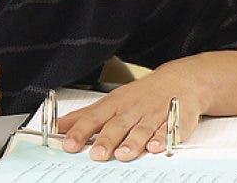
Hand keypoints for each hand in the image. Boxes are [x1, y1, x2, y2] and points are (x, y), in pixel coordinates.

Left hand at [56, 69, 204, 161]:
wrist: (178, 81)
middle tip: (96, 154)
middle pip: (117, 125)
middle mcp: (132, 109)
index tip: (69, 144)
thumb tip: (58, 126)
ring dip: (132, 142)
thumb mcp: (110, 101)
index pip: (94, 118)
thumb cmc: (139, 95)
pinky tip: (155, 147)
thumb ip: (85, 116)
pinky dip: (162, 139)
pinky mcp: (174, 122)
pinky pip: (168, 131)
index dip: (80, 131)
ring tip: (122, 154)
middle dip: (106, 140)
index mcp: (114, 104)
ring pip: (141, 129)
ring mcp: (153, 115)